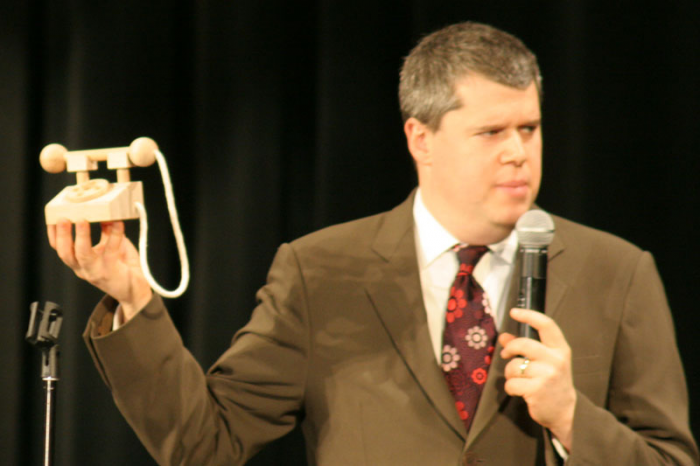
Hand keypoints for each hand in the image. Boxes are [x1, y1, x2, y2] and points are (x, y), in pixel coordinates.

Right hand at [47, 219, 151, 320]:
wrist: (136, 290)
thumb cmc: (122, 266)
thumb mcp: (110, 246)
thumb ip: (105, 231)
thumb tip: (105, 212)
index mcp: (79, 263)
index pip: (60, 249)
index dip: (54, 234)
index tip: (53, 218)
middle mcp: (84, 269)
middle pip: (66, 254)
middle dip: (63, 235)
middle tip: (63, 218)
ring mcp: (97, 272)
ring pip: (83, 255)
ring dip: (81, 236)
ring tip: (82, 220)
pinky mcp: (112, 272)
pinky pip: (111, 251)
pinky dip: (114, 235)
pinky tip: (118, 223)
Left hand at [499, 308, 575, 450]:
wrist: (565, 411)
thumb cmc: (552, 382)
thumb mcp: (545, 362)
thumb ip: (525, 348)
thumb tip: (503, 336)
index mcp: (560, 349)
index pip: (546, 325)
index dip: (529, 315)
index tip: (514, 311)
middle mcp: (556, 360)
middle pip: (523, 344)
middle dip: (509, 349)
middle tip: (506, 355)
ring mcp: (547, 375)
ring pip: (513, 366)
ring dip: (510, 373)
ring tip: (520, 379)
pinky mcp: (536, 391)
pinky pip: (511, 383)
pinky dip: (510, 388)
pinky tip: (520, 391)